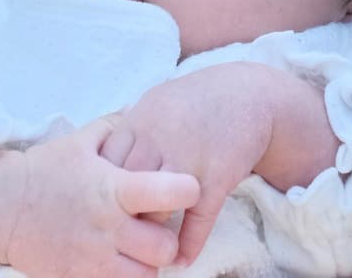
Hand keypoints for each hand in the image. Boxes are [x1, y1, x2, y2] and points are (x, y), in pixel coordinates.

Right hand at [0, 118, 199, 277]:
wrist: (0, 207)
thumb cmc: (44, 170)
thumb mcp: (82, 141)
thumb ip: (117, 129)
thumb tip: (142, 115)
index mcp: (113, 189)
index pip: (168, 193)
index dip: (186, 189)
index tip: (186, 185)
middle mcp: (108, 227)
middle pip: (164, 247)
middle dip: (168, 237)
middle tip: (159, 226)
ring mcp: (94, 258)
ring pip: (146, 275)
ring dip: (149, 262)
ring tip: (140, 246)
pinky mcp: (80, 277)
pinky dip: (126, 275)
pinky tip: (120, 258)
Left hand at [100, 62, 336, 265]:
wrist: (249, 93)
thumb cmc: (197, 100)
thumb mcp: (156, 103)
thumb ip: (129, 131)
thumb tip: (102, 159)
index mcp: (140, 121)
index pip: (105, 165)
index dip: (103, 189)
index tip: (105, 204)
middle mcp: (160, 140)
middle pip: (126, 189)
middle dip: (123, 212)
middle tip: (124, 229)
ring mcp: (189, 158)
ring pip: (157, 207)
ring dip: (153, 230)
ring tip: (150, 244)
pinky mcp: (218, 176)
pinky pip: (197, 219)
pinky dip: (189, 244)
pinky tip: (182, 258)